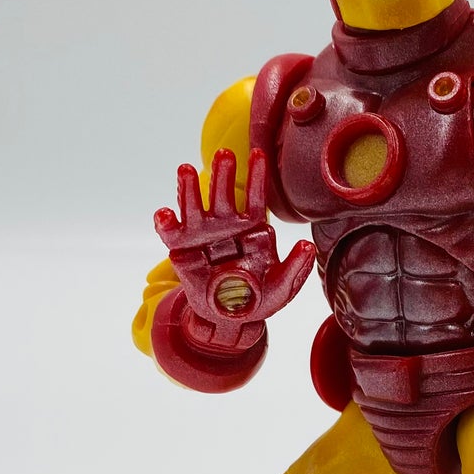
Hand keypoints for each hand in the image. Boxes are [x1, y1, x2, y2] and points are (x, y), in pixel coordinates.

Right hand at [154, 147, 313, 354]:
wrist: (231, 320)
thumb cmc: (258, 300)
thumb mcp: (282, 287)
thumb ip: (296, 268)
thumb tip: (307, 246)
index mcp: (252, 230)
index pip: (255, 199)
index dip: (256, 177)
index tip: (258, 154)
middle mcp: (227, 227)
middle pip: (224, 195)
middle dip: (223, 174)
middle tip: (224, 154)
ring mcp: (203, 236)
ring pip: (195, 206)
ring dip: (189, 188)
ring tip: (185, 170)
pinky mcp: (182, 250)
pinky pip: (172, 233)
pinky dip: (166, 221)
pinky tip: (165, 214)